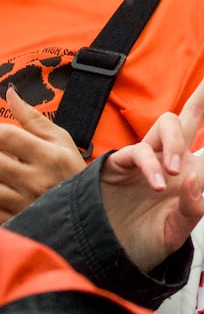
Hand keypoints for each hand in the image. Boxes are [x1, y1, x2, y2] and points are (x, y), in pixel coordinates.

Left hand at [0, 88, 86, 222]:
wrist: (86, 212)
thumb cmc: (71, 171)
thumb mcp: (60, 140)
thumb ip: (32, 118)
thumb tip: (10, 93)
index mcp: (49, 156)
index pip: (6, 136)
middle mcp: (35, 180)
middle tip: (1, 150)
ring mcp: (23, 203)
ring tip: (2, 165)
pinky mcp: (14, 220)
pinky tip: (1, 182)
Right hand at [99, 47, 203, 273]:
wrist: (108, 253)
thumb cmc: (145, 241)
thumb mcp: (174, 234)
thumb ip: (188, 213)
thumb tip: (195, 184)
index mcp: (196, 173)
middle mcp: (174, 158)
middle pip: (194, 110)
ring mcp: (148, 157)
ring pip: (168, 123)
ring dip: (175, 142)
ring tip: (175, 171)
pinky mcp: (121, 164)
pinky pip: (138, 151)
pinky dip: (150, 165)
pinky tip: (158, 183)